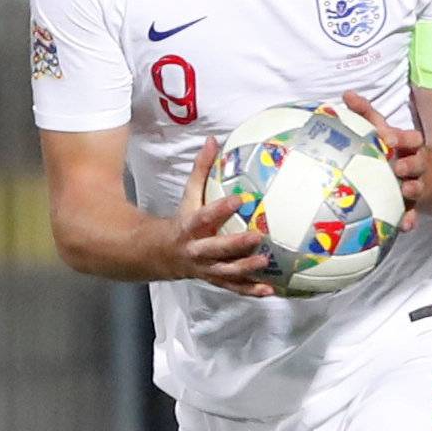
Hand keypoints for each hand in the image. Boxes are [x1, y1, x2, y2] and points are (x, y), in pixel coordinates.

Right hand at [168, 138, 274, 296]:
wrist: (161, 254)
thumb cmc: (182, 220)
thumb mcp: (188, 196)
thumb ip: (201, 170)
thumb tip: (213, 140)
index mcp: (189, 227)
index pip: (204, 216)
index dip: (220, 209)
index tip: (239, 199)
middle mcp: (196, 250)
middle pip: (215, 249)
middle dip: (235, 244)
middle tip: (258, 236)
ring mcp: (205, 268)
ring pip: (225, 272)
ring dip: (245, 269)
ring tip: (265, 262)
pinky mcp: (214, 280)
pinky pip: (233, 288)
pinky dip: (250, 290)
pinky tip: (270, 290)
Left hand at [342, 91, 422, 231]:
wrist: (412, 173)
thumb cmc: (388, 148)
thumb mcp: (378, 129)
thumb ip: (365, 113)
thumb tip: (347, 93)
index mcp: (407, 146)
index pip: (411, 139)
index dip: (402, 138)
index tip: (387, 139)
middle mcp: (415, 164)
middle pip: (419, 162)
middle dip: (411, 164)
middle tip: (398, 167)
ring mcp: (416, 184)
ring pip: (418, 186)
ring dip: (413, 189)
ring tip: (406, 191)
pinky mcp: (412, 204)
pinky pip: (413, 212)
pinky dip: (410, 218)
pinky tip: (405, 225)